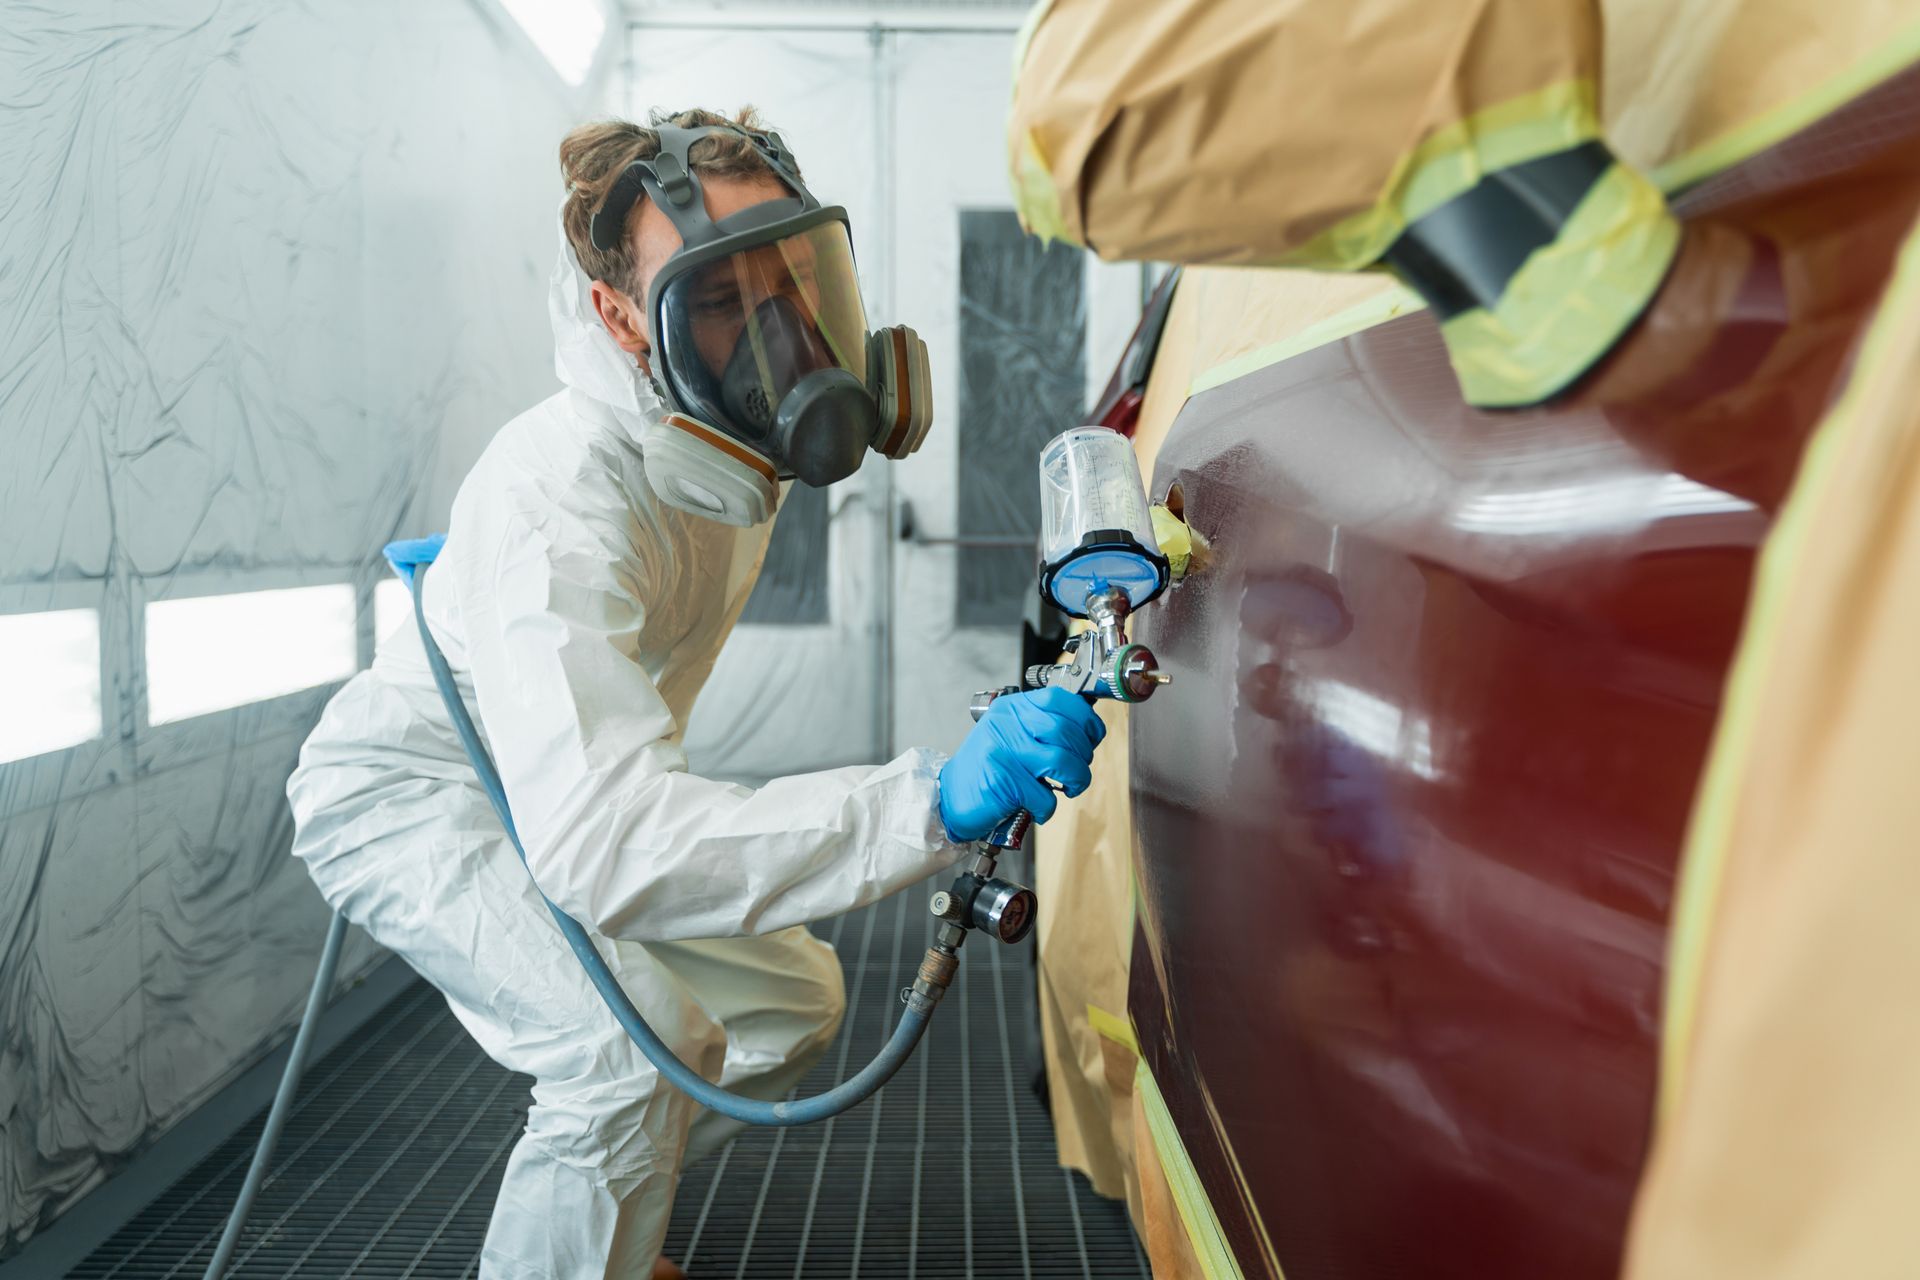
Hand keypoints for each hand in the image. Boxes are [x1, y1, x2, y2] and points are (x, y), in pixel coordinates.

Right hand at [937, 686, 1105, 841]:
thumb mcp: (1009, 734)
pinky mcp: (1003, 781)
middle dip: (1084, 756)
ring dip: (1077, 780)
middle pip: (1067, 732)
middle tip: (1078, 770)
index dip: (1086, 719)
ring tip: (1069, 788)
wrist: (948, 797)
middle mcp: (1006, 724)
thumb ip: (1039, 726)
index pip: (1060, 699)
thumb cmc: (986, 768)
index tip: (1092, 737)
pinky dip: (1048, 808)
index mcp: (1011, 708)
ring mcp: (1003, 751)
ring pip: (1063, 762)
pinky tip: (1038, 808)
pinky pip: (1045, 796)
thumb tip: (1085, 729)